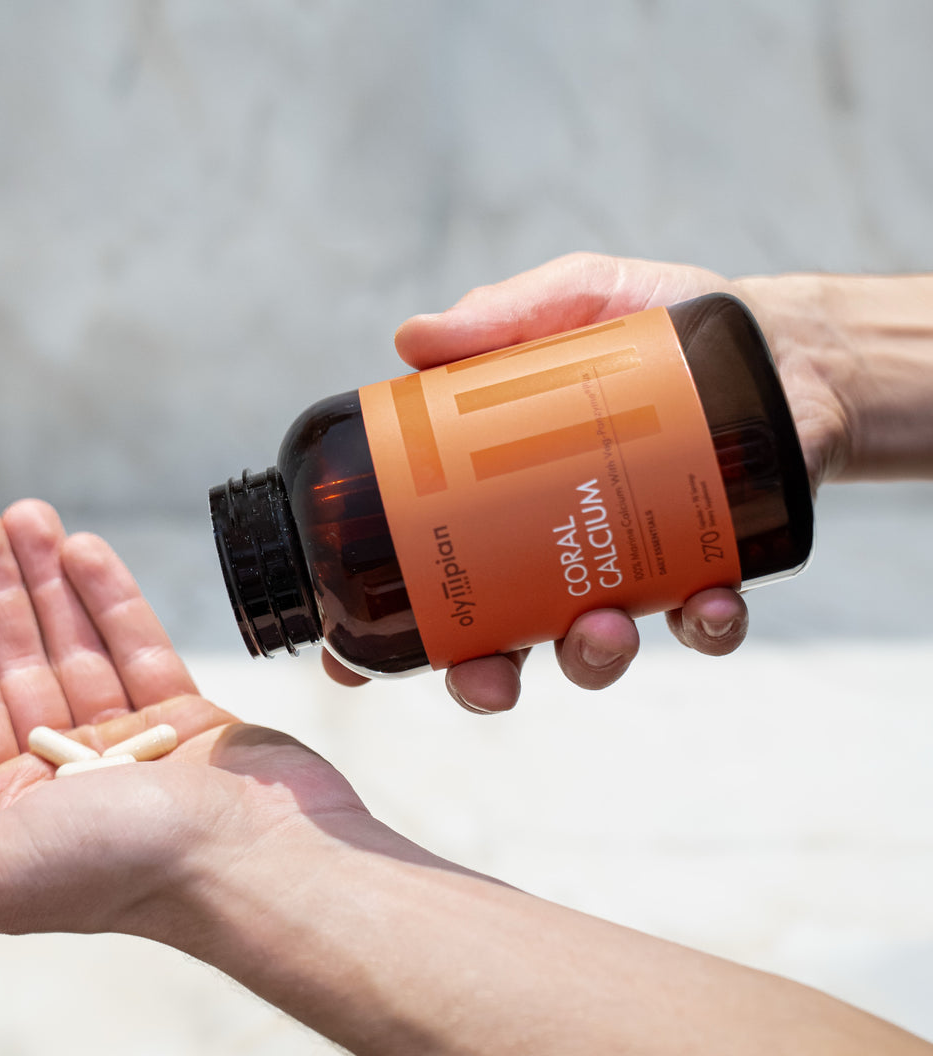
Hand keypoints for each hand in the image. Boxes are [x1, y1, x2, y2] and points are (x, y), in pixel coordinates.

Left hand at [0, 500, 366, 939]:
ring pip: (79, 649)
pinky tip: (84, 553)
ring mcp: (132, 748)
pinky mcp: (188, 722)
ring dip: (48, 582)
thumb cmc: (134, 871)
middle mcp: (69, 781)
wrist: (264, 863)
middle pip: (21, 665)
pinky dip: (110, 601)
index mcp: (15, 816)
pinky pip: (139, 649)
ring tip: (29, 517)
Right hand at [326, 252, 848, 709]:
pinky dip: (704, 627)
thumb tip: (411, 339)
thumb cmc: (654, 325)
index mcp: (502, 503)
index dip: (391, 628)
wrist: (778, 338)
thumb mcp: (572, 305)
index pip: (432, 576)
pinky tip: (709, 603)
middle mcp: (557, 552)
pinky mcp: (712, 573)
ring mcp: (631, 571)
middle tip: (486, 678)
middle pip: (501, 641)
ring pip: (594, 649)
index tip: (350, 665)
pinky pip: (703, 626)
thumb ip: (500, 317)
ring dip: (589, 658)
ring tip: (602, 625)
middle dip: (484, 678)